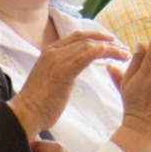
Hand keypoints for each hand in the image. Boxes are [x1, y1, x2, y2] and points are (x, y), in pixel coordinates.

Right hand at [7, 27, 126, 138]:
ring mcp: (58, 60)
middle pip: (86, 39)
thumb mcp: (49, 80)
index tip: (111, 41)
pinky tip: (112, 51)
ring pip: (90, 46)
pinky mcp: (63, 72)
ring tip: (125, 55)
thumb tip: (70, 74)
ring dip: (111, 49)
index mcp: (50, 52)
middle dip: (107, 41)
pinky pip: (85, 56)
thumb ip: (60, 72)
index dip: (96, 36)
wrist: (25, 114)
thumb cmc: (37, 104)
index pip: (77, 37)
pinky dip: (100, 51)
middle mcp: (54, 52)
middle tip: (123, 48)